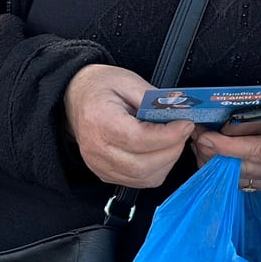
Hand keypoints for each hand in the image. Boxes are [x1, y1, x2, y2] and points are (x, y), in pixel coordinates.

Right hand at [63, 64, 194, 188]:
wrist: (75, 100)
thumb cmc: (100, 87)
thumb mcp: (127, 80)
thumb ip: (153, 97)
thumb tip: (179, 110)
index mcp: (99, 121)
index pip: (137, 139)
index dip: (167, 135)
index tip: (185, 124)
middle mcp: (96, 150)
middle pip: (142, 165)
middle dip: (172, 149)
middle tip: (184, 131)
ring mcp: (100, 166)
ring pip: (143, 177)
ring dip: (167, 161)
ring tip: (174, 140)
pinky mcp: (106, 174)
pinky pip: (138, 181)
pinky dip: (157, 169)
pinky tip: (162, 151)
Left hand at [192, 96, 260, 187]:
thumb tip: (249, 105)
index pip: (258, 151)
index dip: (230, 147)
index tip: (208, 138)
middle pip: (242, 168)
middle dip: (213, 153)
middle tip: (194, 134)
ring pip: (239, 178)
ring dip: (215, 162)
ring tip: (199, 141)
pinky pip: (244, 181)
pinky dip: (226, 168)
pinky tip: (213, 154)